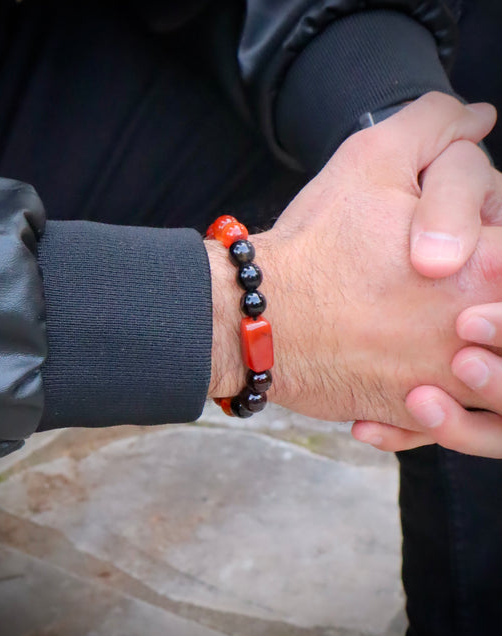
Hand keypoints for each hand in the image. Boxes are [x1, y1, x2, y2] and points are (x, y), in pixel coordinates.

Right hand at [207, 93, 501, 428]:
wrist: (259, 321)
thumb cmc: (315, 242)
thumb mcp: (372, 157)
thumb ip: (436, 127)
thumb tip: (482, 117)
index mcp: (486, 263)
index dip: (488, 228)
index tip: (460, 241)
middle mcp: (479, 329)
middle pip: (500, 320)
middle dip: (483, 300)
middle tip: (433, 282)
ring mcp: (450, 380)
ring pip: (491, 375)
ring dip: (474, 353)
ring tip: (422, 328)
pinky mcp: (417, 414)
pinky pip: (452, 416)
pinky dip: (439, 402)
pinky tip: (410, 373)